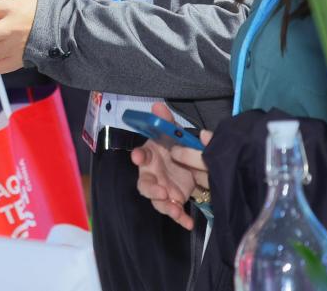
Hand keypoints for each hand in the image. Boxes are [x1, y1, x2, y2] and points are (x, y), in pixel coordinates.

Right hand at [130, 102, 212, 230]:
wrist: (188, 162)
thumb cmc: (174, 146)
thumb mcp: (173, 132)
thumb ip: (166, 121)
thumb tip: (158, 105)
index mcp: (150, 156)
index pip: (141, 156)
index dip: (139, 156)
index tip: (138, 156)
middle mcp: (152, 174)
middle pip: (144, 184)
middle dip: (151, 189)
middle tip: (161, 191)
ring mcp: (162, 189)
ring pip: (157, 201)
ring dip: (165, 206)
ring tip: (176, 209)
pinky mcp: (174, 200)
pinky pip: (174, 211)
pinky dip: (180, 218)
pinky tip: (188, 222)